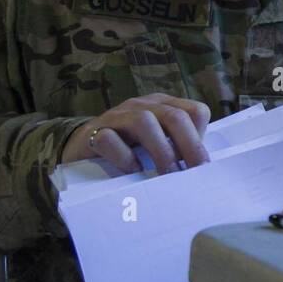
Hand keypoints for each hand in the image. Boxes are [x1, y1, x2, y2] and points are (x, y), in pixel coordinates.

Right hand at [63, 93, 210, 173]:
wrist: (81, 149)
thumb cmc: (127, 150)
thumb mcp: (156, 146)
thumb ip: (177, 150)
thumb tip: (201, 172)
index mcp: (163, 106)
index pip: (195, 111)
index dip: (201, 138)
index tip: (201, 166)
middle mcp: (142, 106)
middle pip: (175, 116)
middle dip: (189, 146)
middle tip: (193, 174)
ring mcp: (117, 116)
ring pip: (144, 122)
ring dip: (160, 150)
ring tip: (166, 175)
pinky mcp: (94, 132)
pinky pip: (110, 138)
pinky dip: (125, 156)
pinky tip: (133, 171)